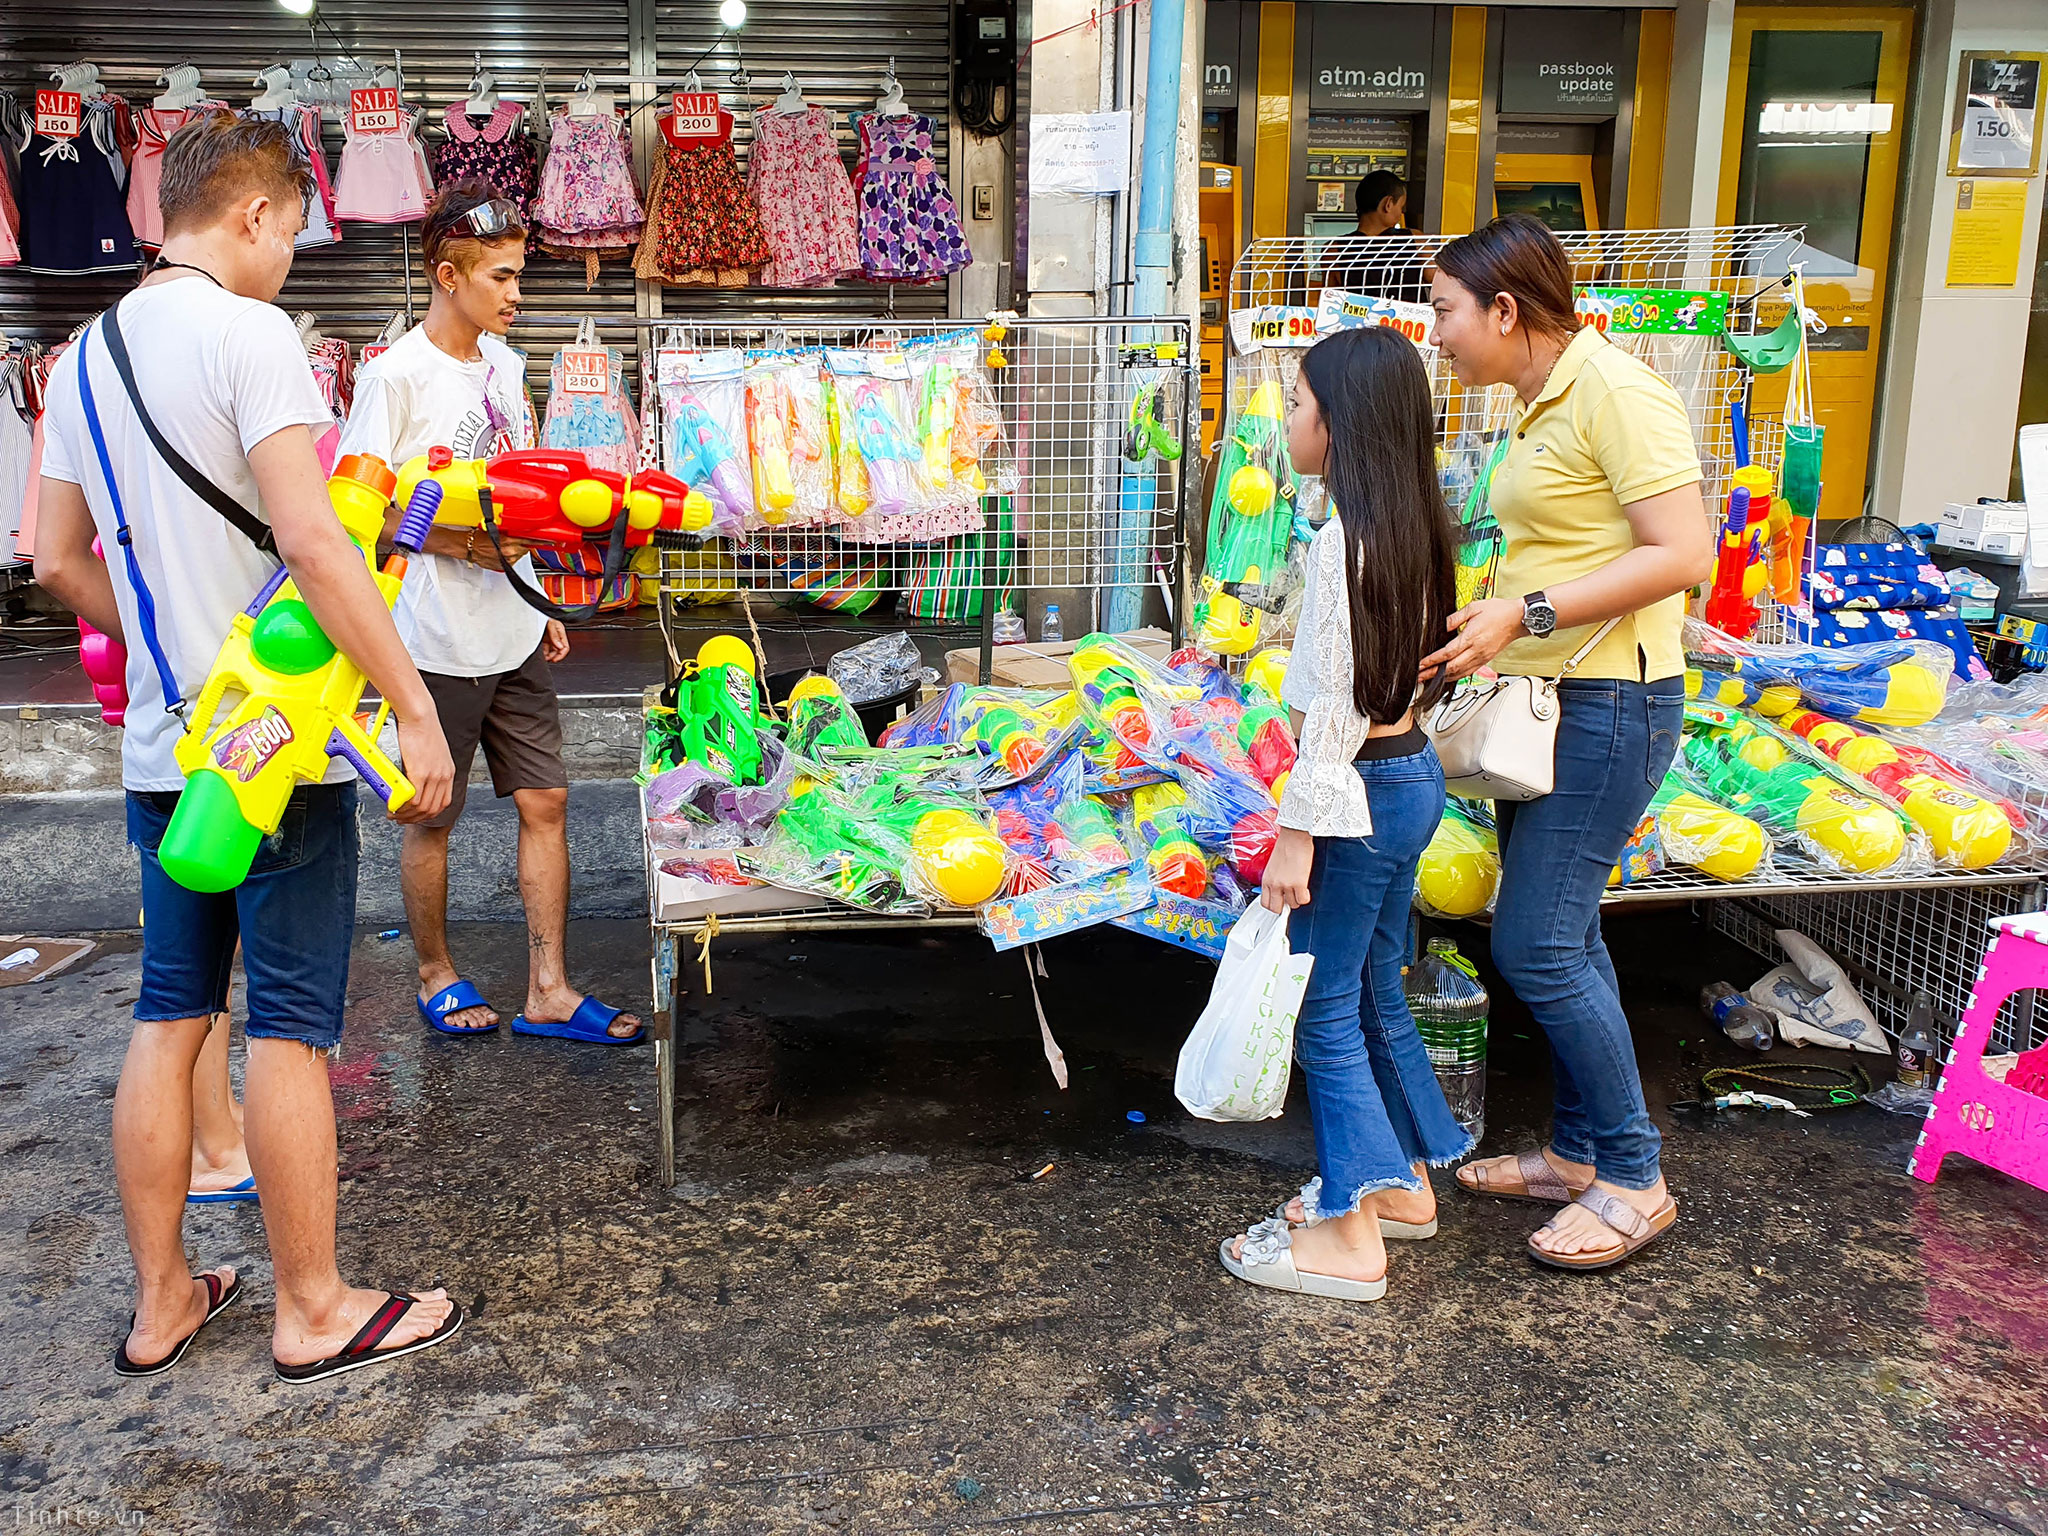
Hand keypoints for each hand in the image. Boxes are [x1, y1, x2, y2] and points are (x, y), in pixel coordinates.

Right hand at [390, 709, 454, 823]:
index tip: (414, 815)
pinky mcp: (421, 773)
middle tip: (399, 817)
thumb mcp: (431, 754)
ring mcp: (433, 776)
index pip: (442, 804)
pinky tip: (393, 805)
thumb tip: (413, 782)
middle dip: (413, 818)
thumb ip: (426, 770)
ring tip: (393, 812)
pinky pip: (413, 799)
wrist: (420, 716)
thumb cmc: (422, 729)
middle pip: (431, 810)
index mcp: (448, 772)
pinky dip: (402, 806)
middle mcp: (444, 776)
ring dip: (405, 814)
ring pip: (421, 808)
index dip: (427, 814)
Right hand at [469, 534, 533, 571]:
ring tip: (505, 547)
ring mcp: (508, 560)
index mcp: (509, 541)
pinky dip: (510, 557)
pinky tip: (502, 553)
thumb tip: (520, 531)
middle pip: (525, 549)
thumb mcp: (497, 530)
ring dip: (516, 551)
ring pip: (519, 556)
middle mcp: (510, 552)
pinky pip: (513, 561)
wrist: (470, 548)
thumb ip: (511, 532)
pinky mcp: (504, 566)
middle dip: (523, 545)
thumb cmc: (479, 538)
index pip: (529, 541)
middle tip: (515, 541)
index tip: (547, 542)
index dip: (539, 542)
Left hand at [542, 619, 568, 662]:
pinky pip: (545, 649)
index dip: (561, 654)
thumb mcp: (550, 624)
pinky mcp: (543, 639)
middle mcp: (556, 636)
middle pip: (558, 650)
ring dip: (548, 655)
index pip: (565, 647)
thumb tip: (559, 646)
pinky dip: (543, 653)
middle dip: (554, 656)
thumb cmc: (543, 615)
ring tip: (543, 657)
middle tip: (548, 659)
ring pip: (551, 651)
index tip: (555, 659)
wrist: (533, 613)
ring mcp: (549, 638)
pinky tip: (540, 654)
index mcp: (561, 632)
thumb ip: (555, 636)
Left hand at [1260, 826, 1313, 912]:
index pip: (1264, 903)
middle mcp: (1274, 884)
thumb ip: (1274, 880)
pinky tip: (1306, 889)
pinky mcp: (1299, 883)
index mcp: (1266, 879)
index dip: (1273, 905)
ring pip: (1292, 905)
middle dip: (1284, 906)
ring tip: (1299, 889)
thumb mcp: (1273, 866)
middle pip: (1276, 908)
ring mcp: (1286, 885)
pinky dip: (1305, 897)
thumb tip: (1278, 891)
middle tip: (1291, 898)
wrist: (1294, 836)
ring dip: (1297, 899)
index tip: (1280, 902)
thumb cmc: (1285, 846)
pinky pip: (1303, 900)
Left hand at [1420, 597, 1526, 682]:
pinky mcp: (1486, 660)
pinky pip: (1469, 672)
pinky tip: (1448, 677)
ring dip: (1443, 678)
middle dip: (1433, 673)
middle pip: (1452, 667)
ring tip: (1429, 679)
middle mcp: (1477, 650)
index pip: (1448, 652)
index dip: (1433, 660)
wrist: (1518, 619)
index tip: (1422, 664)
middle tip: (1419, 676)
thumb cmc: (1499, 611)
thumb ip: (1455, 617)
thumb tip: (1442, 626)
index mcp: (1472, 637)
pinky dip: (1456, 677)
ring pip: (1460, 673)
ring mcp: (1482, 657)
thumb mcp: (1473, 607)